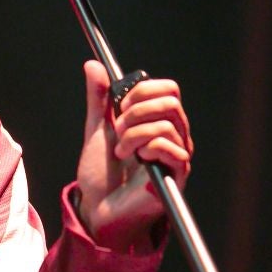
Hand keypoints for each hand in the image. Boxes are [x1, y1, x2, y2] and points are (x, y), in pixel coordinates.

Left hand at [74, 61, 192, 249]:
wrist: (97, 206)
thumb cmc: (102, 173)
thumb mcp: (97, 129)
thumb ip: (99, 99)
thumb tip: (93, 65)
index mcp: (159, 122)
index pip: (169, 90)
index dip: (142, 92)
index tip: (119, 107)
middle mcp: (174, 135)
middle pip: (171, 102)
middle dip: (136, 111)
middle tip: (118, 129)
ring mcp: (177, 155)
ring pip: (165, 124)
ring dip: (133, 135)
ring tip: (121, 151)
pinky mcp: (177, 174)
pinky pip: (170, 147)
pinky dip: (145, 148)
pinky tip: (134, 161)